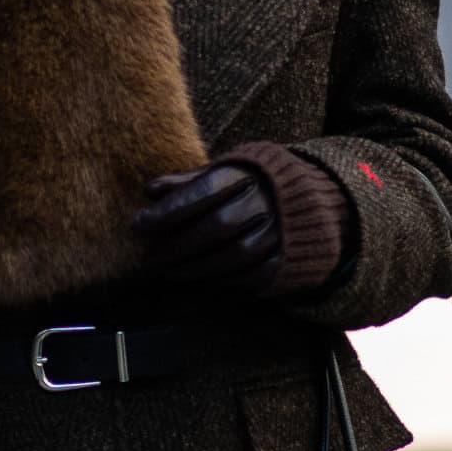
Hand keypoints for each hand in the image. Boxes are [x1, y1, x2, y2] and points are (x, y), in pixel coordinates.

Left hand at [132, 160, 282, 293]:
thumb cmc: (255, 183)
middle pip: (216, 227)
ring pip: (233, 255)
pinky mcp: (286, 259)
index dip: (169, 210)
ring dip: (195, 267)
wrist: (312, 201)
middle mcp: (267, 202)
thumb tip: (150, 191)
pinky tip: (200, 279)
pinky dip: (222, 280)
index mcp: (248, 174)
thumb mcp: (227, 170)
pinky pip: (251, 275)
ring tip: (168, 272)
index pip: (203, 191)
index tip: (139, 224)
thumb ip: (189, 181)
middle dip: (177, 245)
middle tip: (148, 258)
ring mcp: (280, 232)